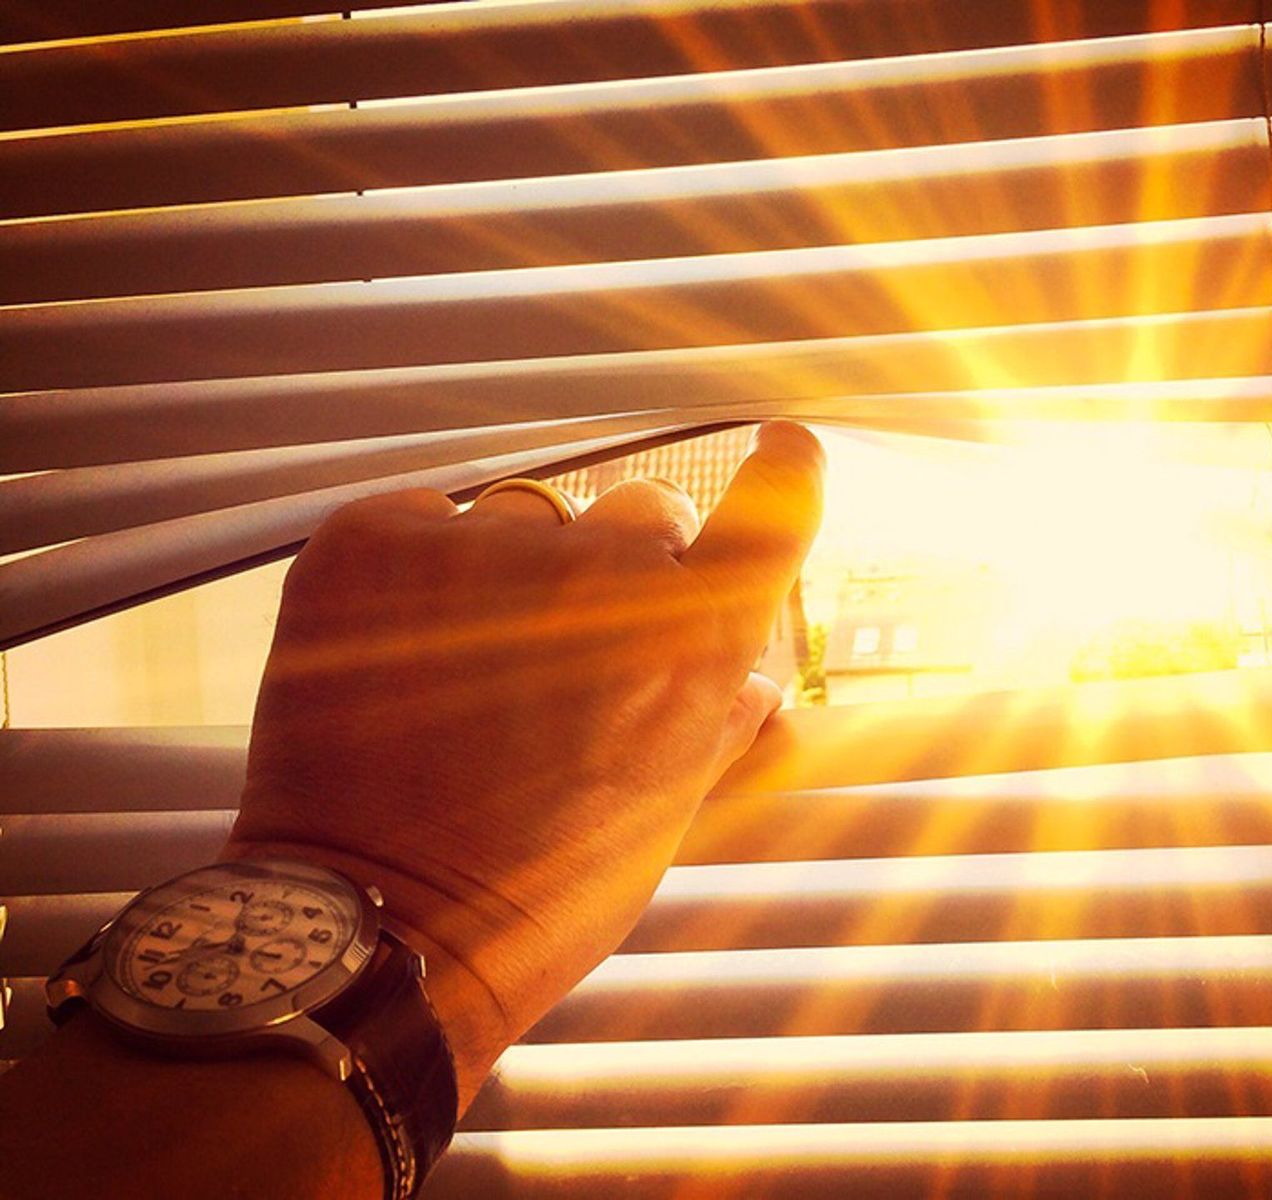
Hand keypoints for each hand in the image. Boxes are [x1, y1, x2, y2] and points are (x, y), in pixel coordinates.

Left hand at [223, 423, 823, 1108]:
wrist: (378, 930)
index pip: (773, 508)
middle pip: (643, 509)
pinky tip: (399, 651)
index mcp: (696, 635)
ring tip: (468, 667)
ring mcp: (481, 546)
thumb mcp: (667, 809)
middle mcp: (603, 570)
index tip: (783, 448)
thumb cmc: (545, 888)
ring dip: (516, 568)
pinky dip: (420, 568)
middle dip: (625, 561)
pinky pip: (425, 519)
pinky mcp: (373, 541)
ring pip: (528, 514)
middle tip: (575, 641)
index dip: (786, 472)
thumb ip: (719, 722)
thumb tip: (750, 681)